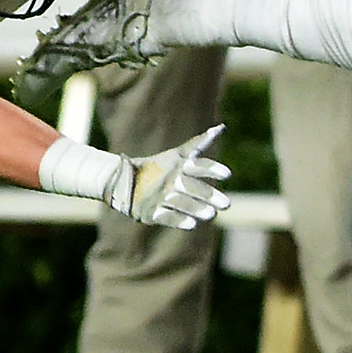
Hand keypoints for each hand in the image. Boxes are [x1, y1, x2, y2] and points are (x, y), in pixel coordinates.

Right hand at [113, 124, 230, 229]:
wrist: (124, 181)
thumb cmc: (158, 167)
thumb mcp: (176, 154)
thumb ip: (198, 144)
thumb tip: (220, 127)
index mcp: (177, 164)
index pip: (197, 165)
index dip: (212, 169)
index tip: (228, 175)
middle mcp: (169, 179)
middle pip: (191, 187)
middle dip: (209, 195)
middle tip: (227, 204)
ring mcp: (159, 195)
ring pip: (181, 202)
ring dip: (197, 208)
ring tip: (212, 215)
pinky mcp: (151, 211)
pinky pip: (166, 216)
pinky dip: (178, 220)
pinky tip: (192, 225)